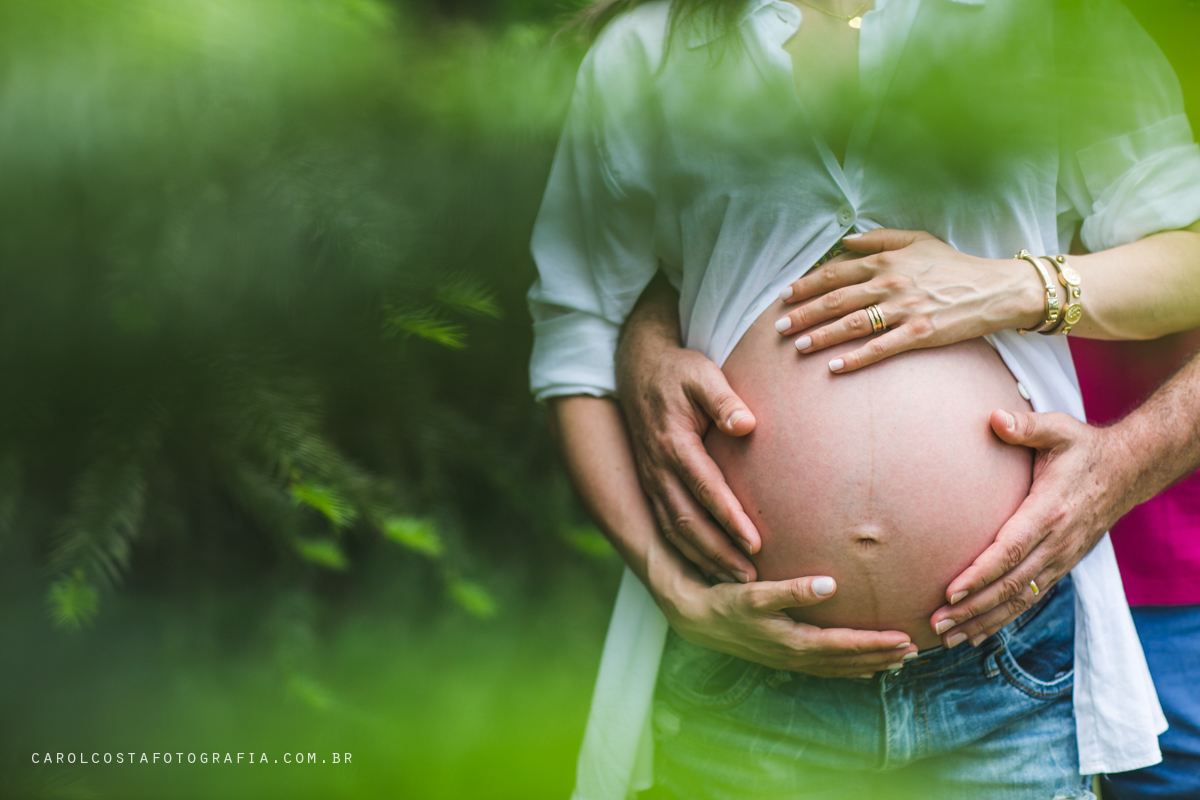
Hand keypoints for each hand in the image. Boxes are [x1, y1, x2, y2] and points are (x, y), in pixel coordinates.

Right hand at [616, 279, 761, 582]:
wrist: (636, 367)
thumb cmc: (678, 370)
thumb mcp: (702, 374)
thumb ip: (724, 399)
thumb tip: (746, 424)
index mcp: (674, 442)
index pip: (705, 488)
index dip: (729, 518)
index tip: (756, 542)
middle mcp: (658, 468)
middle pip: (687, 521)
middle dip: (718, 552)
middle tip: (751, 578)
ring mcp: (652, 478)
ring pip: (675, 529)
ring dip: (704, 558)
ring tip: (736, 580)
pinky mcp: (652, 483)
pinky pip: (668, 524)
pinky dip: (688, 550)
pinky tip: (710, 565)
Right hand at [664, 572, 917, 677]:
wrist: (698, 619)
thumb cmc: (727, 601)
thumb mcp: (757, 592)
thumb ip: (792, 589)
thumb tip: (828, 584)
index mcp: (795, 641)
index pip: (846, 645)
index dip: (876, 643)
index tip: (905, 639)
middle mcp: (797, 655)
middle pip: (849, 661)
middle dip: (882, 656)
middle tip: (915, 651)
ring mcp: (790, 659)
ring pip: (840, 668)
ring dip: (870, 664)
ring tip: (898, 661)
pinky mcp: (784, 656)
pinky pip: (826, 668)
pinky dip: (848, 668)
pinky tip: (859, 667)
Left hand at [774, 229, 1044, 372]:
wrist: (994, 289)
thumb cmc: (954, 266)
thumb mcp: (918, 240)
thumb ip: (879, 238)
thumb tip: (845, 241)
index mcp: (887, 260)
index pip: (836, 273)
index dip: (806, 285)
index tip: (785, 296)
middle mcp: (891, 282)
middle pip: (836, 299)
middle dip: (804, 313)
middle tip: (780, 327)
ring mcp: (905, 309)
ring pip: (852, 324)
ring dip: (821, 336)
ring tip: (798, 346)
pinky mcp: (919, 334)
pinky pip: (879, 348)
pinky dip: (854, 358)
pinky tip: (833, 367)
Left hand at [927, 408, 1134, 647]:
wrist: (1127, 470)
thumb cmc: (1082, 447)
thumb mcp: (1058, 429)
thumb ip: (1026, 425)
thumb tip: (995, 418)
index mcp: (1050, 511)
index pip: (1011, 550)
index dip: (981, 573)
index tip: (951, 591)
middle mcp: (1057, 542)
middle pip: (1011, 584)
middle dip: (972, 607)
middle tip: (935, 622)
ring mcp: (1061, 558)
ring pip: (1020, 598)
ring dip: (983, 620)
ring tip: (947, 637)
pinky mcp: (1061, 566)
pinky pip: (1031, 598)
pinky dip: (1003, 618)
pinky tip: (976, 632)